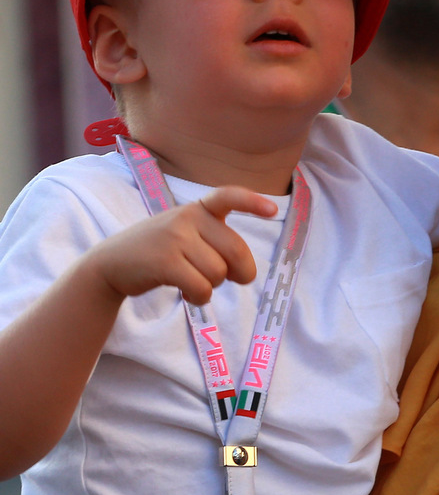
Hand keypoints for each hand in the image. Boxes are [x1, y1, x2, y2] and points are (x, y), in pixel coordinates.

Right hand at [85, 186, 276, 304]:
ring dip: (212, 287)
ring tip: (192, 282)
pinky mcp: (164, 261)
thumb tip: (245, 273)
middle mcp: (187, 217)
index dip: (251, 202)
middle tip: (234, 280)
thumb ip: (214, 241)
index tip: (272, 211)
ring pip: (218, 273)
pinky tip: (186, 293)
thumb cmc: (159, 252)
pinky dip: (200, 297)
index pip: (227, 196)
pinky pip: (201, 287)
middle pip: (236, 251)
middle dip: (241, 273)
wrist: (110, 265)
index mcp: (197, 209)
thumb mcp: (184, 233)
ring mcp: (174, 238)